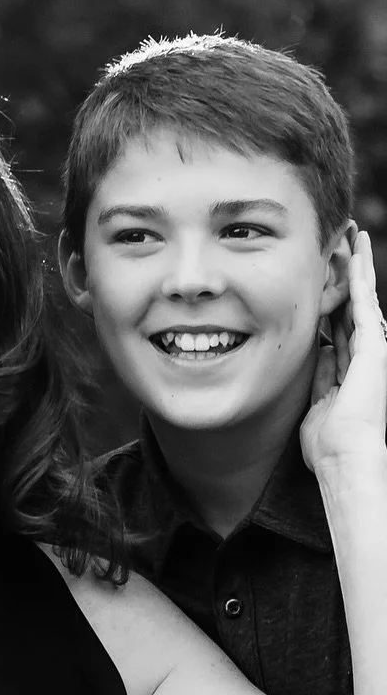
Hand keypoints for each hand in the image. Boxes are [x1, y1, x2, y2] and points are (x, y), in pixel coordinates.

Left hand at [302, 230, 386, 474]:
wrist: (345, 457)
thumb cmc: (328, 442)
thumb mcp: (319, 399)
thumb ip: (321, 373)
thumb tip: (319, 348)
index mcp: (350, 367)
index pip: (341, 325)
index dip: (333, 300)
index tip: (325, 277)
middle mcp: (364, 354)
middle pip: (354, 305)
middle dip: (348, 275)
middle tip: (344, 242)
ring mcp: (373, 349)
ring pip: (363, 298)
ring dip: (358, 266)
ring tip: (354, 237)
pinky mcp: (375, 347)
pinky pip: (365, 304)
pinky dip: (361, 278)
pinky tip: (357, 254)